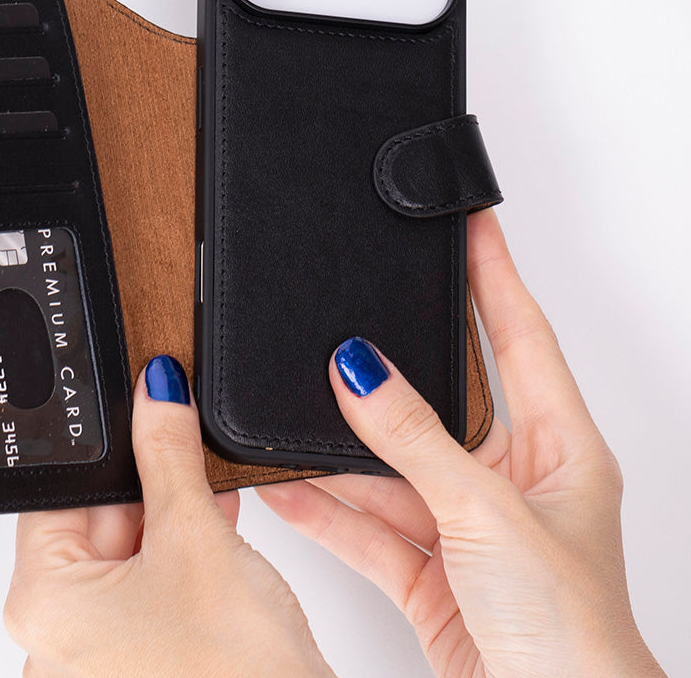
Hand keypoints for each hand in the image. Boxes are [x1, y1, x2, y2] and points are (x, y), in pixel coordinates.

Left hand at [3, 355, 334, 677]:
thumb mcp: (197, 538)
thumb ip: (168, 451)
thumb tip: (156, 393)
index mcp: (43, 606)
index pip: (61, 494)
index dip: (108, 450)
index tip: (141, 414)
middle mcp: (60, 640)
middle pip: (96, 523)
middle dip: (148, 485)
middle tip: (186, 454)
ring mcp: (101, 657)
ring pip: (129, 555)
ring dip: (171, 520)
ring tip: (211, 500)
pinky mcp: (142, 663)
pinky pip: (149, 590)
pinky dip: (181, 559)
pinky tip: (218, 537)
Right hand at [258, 208, 666, 677]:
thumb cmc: (573, 637)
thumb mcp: (488, 515)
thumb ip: (416, 441)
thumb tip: (361, 372)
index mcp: (559, 448)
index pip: (522, 336)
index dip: (494, 274)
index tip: (468, 223)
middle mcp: (513, 480)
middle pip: (439, 400)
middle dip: (391, 368)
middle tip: (351, 312)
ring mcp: (466, 525)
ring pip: (391, 467)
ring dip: (342, 449)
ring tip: (292, 409)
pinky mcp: (429, 571)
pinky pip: (367, 525)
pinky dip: (326, 509)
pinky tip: (286, 486)